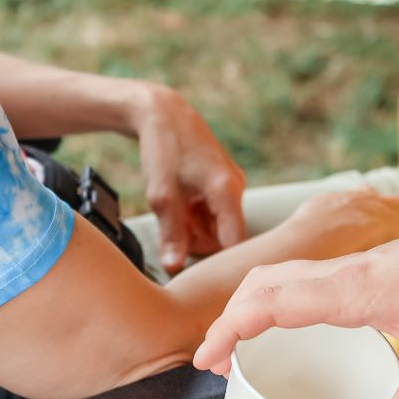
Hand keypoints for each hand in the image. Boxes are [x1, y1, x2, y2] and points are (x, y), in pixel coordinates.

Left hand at [131, 82, 247, 271]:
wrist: (163, 114)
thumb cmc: (163, 149)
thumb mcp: (161, 195)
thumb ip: (171, 234)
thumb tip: (174, 268)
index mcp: (227, 192)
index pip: (237, 245)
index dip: (225, 268)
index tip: (211, 284)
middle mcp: (236, 189)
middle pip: (226, 239)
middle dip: (199, 244)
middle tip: (173, 236)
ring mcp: (232, 186)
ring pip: (219, 227)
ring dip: (196, 230)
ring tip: (175, 213)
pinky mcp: (224, 184)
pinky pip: (216, 214)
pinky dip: (197, 217)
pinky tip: (181, 206)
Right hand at [194, 199, 398, 398]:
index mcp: (352, 287)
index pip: (272, 300)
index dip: (231, 327)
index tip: (207, 359)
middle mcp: (343, 273)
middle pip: (264, 283)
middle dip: (229, 319)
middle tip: (211, 363)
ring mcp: (353, 268)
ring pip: (282, 277)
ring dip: (251, 307)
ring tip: (239, 349)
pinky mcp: (366, 272)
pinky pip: (305, 281)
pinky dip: (280, 303)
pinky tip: (293, 333)